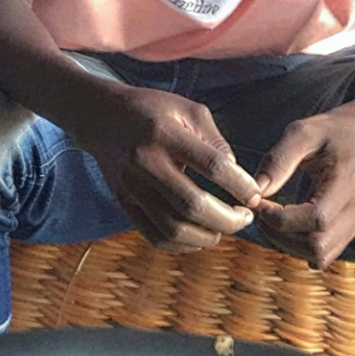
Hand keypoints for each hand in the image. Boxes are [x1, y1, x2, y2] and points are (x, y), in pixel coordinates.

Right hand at [70, 85, 261, 252]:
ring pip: (174, 228)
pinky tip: (199, 236)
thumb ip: (215, 141)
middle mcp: (146, 162)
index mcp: (165, 133)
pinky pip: (154, 236)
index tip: (255, 195)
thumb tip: (237, 176)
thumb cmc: (151, 110)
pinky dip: (183, 245)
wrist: (99, 117)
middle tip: (245, 217)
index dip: (241, 186)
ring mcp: (131, 186)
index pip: (212, 166)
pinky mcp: (123, 202)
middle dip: (229, 219)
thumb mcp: (187, 110)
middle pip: (193, 205)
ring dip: (208, 236)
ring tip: (224, 227)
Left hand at [251, 105, 354, 268]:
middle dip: (281, 236)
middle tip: (262, 214)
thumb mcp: (301, 132)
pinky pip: (325, 252)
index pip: (316, 218)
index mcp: (348, 181)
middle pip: (318, 246)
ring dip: (289, 244)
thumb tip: (255, 191)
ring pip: (320, 255)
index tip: (258, 202)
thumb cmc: (331, 131)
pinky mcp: (352, 228)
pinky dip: (301, 245)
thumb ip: (278, 161)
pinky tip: (287, 224)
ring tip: (271, 219)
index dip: (281, 218)